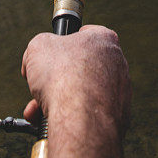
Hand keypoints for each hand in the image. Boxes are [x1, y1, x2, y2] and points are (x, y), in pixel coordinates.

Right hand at [21, 25, 130, 157]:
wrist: (80, 119)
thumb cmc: (62, 75)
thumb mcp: (39, 45)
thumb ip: (40, 46)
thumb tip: (37, 60)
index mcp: (104, 39)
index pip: (83, 34)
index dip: (62, 44)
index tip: (51, 55)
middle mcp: (117, 64)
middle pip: (81, 68)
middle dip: (57, 79)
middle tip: (40, 87)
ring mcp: (120, 92)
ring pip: (83, 94)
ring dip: (60, 101)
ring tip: (39, 109)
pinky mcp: (118, 118)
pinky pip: (90, 115)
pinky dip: (72, 117)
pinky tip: (52, 123)